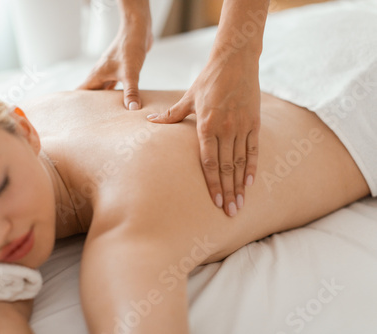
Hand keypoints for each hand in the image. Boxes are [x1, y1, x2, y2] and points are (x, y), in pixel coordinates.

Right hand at [78, 19, 152, 109]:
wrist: (137, 30)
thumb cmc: (130, 48)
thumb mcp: (130, 73)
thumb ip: (131, 92)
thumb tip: (132, 109)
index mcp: (96, 75)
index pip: (80, 93)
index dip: (75, 104)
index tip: (73, 117)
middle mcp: (100, 74)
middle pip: (91, 94)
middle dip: (91, 107)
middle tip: (91, 122)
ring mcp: (109, 71)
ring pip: (103, 90)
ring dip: (104, 101)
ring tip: (105, 115)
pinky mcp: (119, 70)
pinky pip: (114, 85)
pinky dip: (116, 94)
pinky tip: (120, 102)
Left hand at [147, 50, 260, 216]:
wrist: (235, 60)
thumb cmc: (208, 80)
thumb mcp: (188, 97)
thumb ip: (172, 114)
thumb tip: (150, 120)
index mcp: (206, 125)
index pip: (208, 162)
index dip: (212, 184)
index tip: (215, 202)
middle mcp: (225, 129)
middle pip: (225, 167)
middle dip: (227, 191)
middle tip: (230, 212)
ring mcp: (241, 126)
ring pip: (240, 161)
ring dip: (240, 184)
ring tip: (240, 204)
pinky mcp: (254, 122)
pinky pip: (254, 149)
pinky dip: (252, 166)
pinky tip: (250, 182)